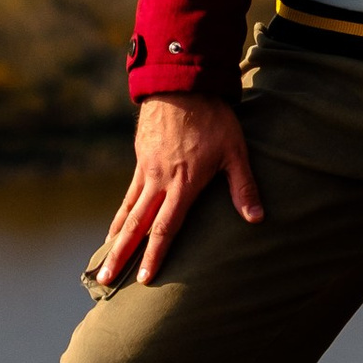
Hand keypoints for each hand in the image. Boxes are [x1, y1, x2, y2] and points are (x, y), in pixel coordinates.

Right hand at [95, 92, 264, 286]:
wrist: (180, 81)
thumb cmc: (213, 117)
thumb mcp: (235, 150)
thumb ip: (243, 186)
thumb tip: (258, 219)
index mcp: (182, 183)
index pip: (165, 228)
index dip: (154, 255)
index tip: (143, 279)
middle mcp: (159, 181)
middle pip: (136, 225)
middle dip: (120, 255)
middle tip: (104, 280)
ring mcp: (146, 169)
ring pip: (127, 211)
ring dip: (116, 238)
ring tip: (104, 262)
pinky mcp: (141, 158)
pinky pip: (128, 193)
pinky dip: (120, 214)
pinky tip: (115, 227)